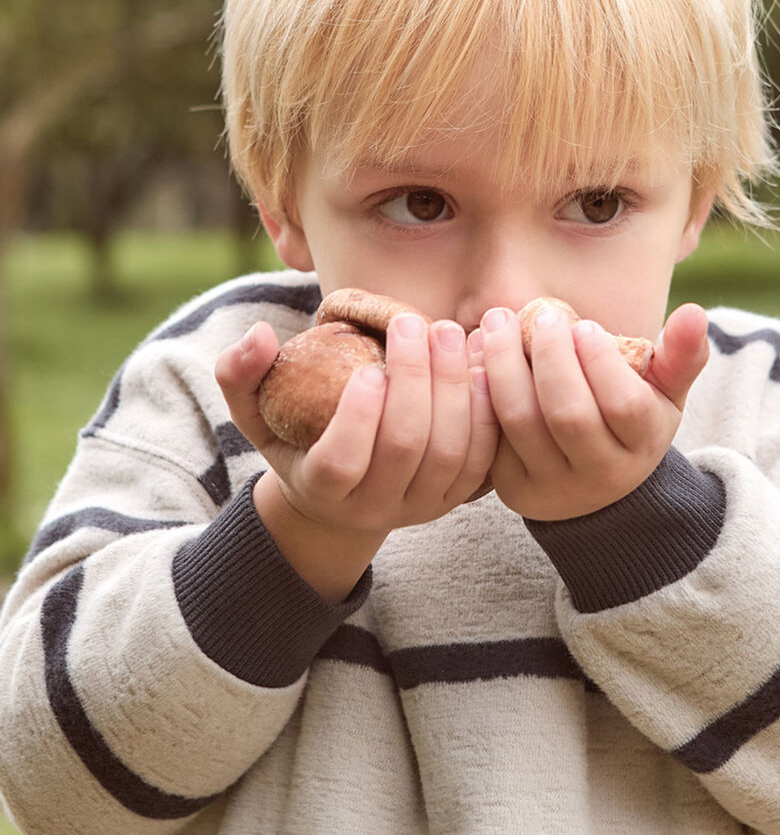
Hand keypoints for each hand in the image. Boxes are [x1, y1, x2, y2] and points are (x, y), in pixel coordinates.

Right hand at [215, 315, 498, 595]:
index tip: (368, 367)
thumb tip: (258, 334)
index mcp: (321, 491)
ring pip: (449, 452)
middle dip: (415, 380)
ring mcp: (420, 506)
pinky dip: (485, 408)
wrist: (343, 490)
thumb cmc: (295, 435)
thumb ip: (240, 373)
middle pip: (405, 449)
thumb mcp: (255, 410)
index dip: (357, 418)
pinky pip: (481, 457)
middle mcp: (374, 509)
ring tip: (447, 333)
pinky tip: (481, 362)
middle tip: (414, 324)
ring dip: (454, 387)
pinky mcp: (456, 496)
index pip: (341, 464)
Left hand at [472, 302, 708, 520]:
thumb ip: (682, 354)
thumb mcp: (664, 393)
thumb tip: (696, 312)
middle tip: (544, 317)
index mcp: (641, 447)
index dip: (601, 361)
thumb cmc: (630, 420)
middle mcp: (599, 475)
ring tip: (499, 323)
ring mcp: (552, 486)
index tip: (585, 326)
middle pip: (568, 414)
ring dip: (504, 364)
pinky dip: (480, 388)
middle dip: (551, 356)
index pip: (624, 405)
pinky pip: (489, 433)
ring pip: (521, 422)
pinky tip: (479, 352)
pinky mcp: (511, 485)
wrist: (594, 485)